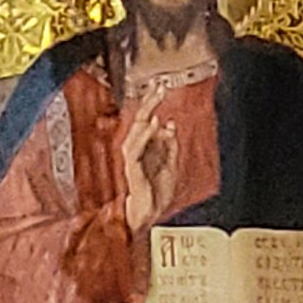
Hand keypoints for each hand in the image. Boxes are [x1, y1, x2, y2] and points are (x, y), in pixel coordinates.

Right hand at [121, 101, 177, 232]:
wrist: (150, 216)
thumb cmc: (157, 194)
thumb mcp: (171, 164)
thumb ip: (170, 145)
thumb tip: (169, 123)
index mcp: (146, 148)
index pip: (147, 121)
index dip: (152, 104)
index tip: (161, 88)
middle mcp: (138, 151)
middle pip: (140, 121)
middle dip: (148, 103)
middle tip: (158, 87)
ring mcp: (133, 159)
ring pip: (134, 131)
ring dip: (145, 115)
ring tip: (155, 101)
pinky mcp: (131, 169)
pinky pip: (134, 148)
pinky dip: (144, 135)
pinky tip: (153, 125)